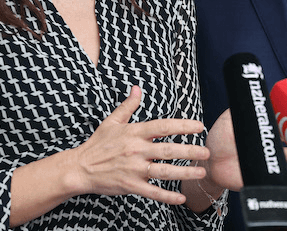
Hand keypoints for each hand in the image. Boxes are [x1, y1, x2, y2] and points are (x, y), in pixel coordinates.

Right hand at [71, 86, 208, 204]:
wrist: (79, 168)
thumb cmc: (97, 144)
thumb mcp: (112, 121)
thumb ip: (128, 106)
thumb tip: (137, 88)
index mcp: (134, 132)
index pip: (163, 126)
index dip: (182, 126)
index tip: (199, 127)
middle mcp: (136, 150)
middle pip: (168, 150)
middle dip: (190, 151)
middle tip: (207, 152)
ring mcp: (133, 169)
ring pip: (164, 171)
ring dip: (185, 172)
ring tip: (201, 172)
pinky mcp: (130, 186)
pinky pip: (152, 192)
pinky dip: (167, 196)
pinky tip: (181, 197)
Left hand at [200, 109, 286, 192]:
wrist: (209, 164)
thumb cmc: (219, 140)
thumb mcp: (229, 120)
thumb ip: (242, 109)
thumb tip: (258, 95)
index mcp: (265, 132)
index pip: (285, 126)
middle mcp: (271, 147)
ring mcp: (270, 163)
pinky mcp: (266, 178)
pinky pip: (286, 182)